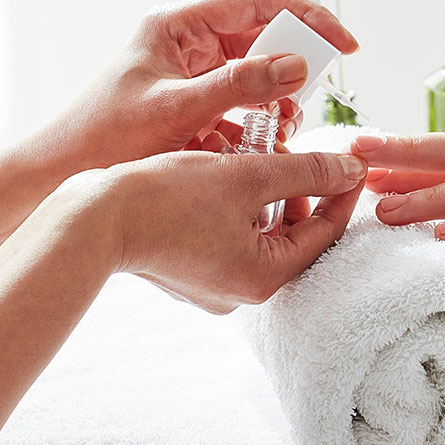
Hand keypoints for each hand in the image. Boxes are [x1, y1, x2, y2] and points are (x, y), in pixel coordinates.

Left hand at [34, 0, 358, 172]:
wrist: (64, 175)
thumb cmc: (106, 139)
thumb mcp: (179, 110)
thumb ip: (240, 85)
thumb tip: (298, 65)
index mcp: (178, 25)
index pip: (259, 3)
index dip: (309, 19)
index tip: (345, 46)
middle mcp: (186, 42)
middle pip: (261, 37)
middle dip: (294, 66)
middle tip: (313, 96)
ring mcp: (189, 73)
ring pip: (255, 74)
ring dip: (278, 100)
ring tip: (283, 127)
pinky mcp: (191, 105)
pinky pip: (239, 105)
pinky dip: (258, 123)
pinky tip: (264, 146)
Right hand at [86, 149, 366, 313]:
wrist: (91, 217)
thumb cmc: (166, 197)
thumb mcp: (248, 174)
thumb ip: (307, 171)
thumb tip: (353, 168)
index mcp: (264, 279)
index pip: (325, 233)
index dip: (342, 190)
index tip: (353, 158)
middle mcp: (242, 293)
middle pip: (294, 236)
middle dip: (302, 190)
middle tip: (301, 151)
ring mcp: (214, 286)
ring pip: (262, 234)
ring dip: (269, 194)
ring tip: (263, 155)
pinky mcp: (190, 273)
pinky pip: (232, 238)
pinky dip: (239, 207)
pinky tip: (231, 173)